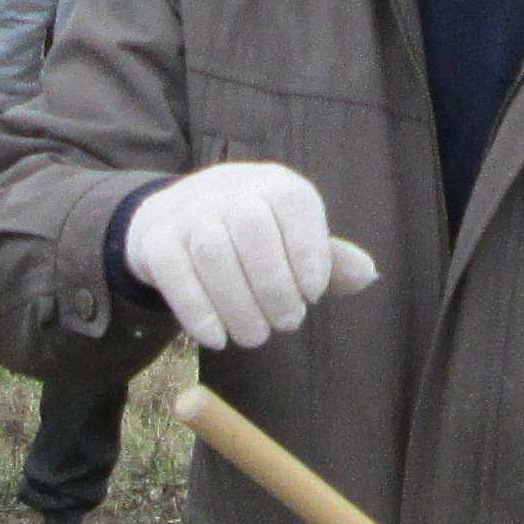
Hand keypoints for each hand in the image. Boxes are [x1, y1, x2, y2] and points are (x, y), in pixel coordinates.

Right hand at [123, 161, 378, 349]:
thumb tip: (368, 274)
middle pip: (252, 228)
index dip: (308, 252)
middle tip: (286, 324)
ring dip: (238, 305)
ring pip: (212, 252)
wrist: (170, 219)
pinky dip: (198, 311)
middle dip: (274, 286)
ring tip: (254, 337)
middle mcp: (229, 189)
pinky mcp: (155, 240)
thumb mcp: (290, 239)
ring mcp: (187, 212)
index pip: (294, 205)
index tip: (313, 294)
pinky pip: (175, 274)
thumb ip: (326, 259)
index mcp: (273, 185)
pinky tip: (217, 338)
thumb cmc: (248, 238)